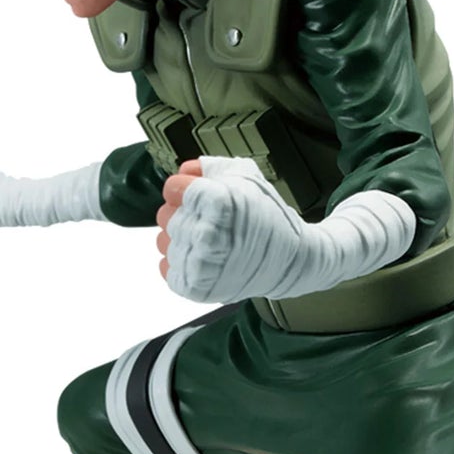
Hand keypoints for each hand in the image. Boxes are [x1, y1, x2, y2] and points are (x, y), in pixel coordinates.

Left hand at [156, 156, 306, 301]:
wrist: (290, 260)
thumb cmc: (268, 218)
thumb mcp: (246, 177)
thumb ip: (208, 167)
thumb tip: (184, 171)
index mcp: (218, 202)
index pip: (172, 188)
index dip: (184, 189)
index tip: (197, 195)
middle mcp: (206, 234)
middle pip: (165, 215)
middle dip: (184, 213)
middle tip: (209, 220)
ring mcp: (199, 264)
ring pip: (163, 241)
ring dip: (181, 239)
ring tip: (207, 241)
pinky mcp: (195, 287)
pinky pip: (166, 268)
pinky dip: (181, 262)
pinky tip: (203, 258)